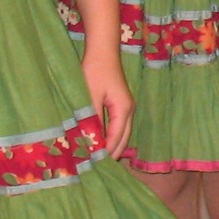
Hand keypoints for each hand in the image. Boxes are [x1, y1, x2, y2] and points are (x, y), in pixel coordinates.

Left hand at [83, 38, 133, 161]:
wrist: (102, 51)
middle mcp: (129, 111)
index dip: (105, 153)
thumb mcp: (90, 97)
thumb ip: (92, 120)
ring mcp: (126, 107)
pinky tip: (99, 141)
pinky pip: (118, 126)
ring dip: (112, 146)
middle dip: (112, 154)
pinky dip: (111, 136)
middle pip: (124, 139)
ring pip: (122, 134)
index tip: (93, 165)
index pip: (116, 139)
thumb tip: (90, 142)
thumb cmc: (95, 71)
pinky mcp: (120, 104)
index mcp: (123, 110)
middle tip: (96, 167)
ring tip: (97, 158)